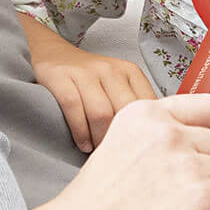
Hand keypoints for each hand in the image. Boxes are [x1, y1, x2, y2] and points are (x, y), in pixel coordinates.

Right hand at [22, 18, 157, 152]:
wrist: (56, 54)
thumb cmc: (92, 78)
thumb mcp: (119, 84)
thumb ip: (134, 105)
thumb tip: (153, 137)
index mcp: (129, 72)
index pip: (147, 104)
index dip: (145, 129)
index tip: (141, 147)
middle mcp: (110, 69)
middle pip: (124, 111)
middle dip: (122, 138)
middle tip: (119, 155)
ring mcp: (85, 73)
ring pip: (100, 113)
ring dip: (100, 139)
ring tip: (100, 152)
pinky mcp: (62, 78)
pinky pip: (74, 109)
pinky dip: (80, 132)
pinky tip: (84, 144)